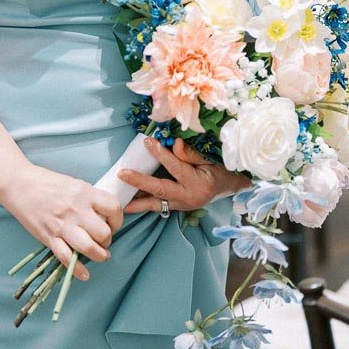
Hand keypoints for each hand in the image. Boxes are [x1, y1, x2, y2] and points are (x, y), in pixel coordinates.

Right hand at [2, 164, 122, 281]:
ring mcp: (62, 225)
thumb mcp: (73, 183)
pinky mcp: (49, 237)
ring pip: (90, 248)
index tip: (113, 223)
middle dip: (108, 240)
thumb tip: (102, 215)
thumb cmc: (45, 181)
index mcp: (84, 192)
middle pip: (104, 233)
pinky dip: (78, 269)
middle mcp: (76, 210)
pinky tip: (84, 273)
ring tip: (100, 255)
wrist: (18, 183)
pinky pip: (67, 257)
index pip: (114, 208)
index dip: (118, 219)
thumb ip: (88, 199)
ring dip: (99, 255)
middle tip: (104, 240)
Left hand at [120, 137, 246, 214]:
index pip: (175, 167)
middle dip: (139, 182)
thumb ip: (190, 154)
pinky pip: (158, 206)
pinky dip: (144, 203)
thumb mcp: (210, 160)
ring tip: (117, 200)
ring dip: (136, 202)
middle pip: (160, 190)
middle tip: (122, 174)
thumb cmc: (222, 172)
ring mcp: (182, 205)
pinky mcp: (178, 207)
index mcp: (198, 183)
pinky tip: (129, 201)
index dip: (161, 154)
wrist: (231, 189)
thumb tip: (174, 143)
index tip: (148, 141)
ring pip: (155, 204)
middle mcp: (188, 197)